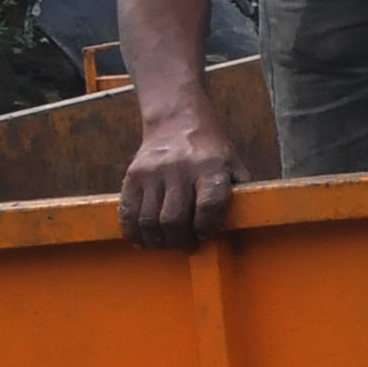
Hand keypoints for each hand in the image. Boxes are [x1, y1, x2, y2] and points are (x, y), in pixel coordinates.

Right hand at [120, 113, 241, 247]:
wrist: (178, 120)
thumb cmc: (211, 150)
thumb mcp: (233, 164)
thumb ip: (236, 192)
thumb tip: (240, 225)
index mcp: (210, 167)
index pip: (209, 206)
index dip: (207, 228)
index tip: (206, 236)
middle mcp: (179, 169)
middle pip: (174, 219)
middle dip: (181, 241)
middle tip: (187, 245)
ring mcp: (153, 172)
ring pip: (149, 220)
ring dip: (158, 240)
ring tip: (167, 242)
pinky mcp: (132, 175)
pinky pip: (128, 213)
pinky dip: (133, 232)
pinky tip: (144, 239)